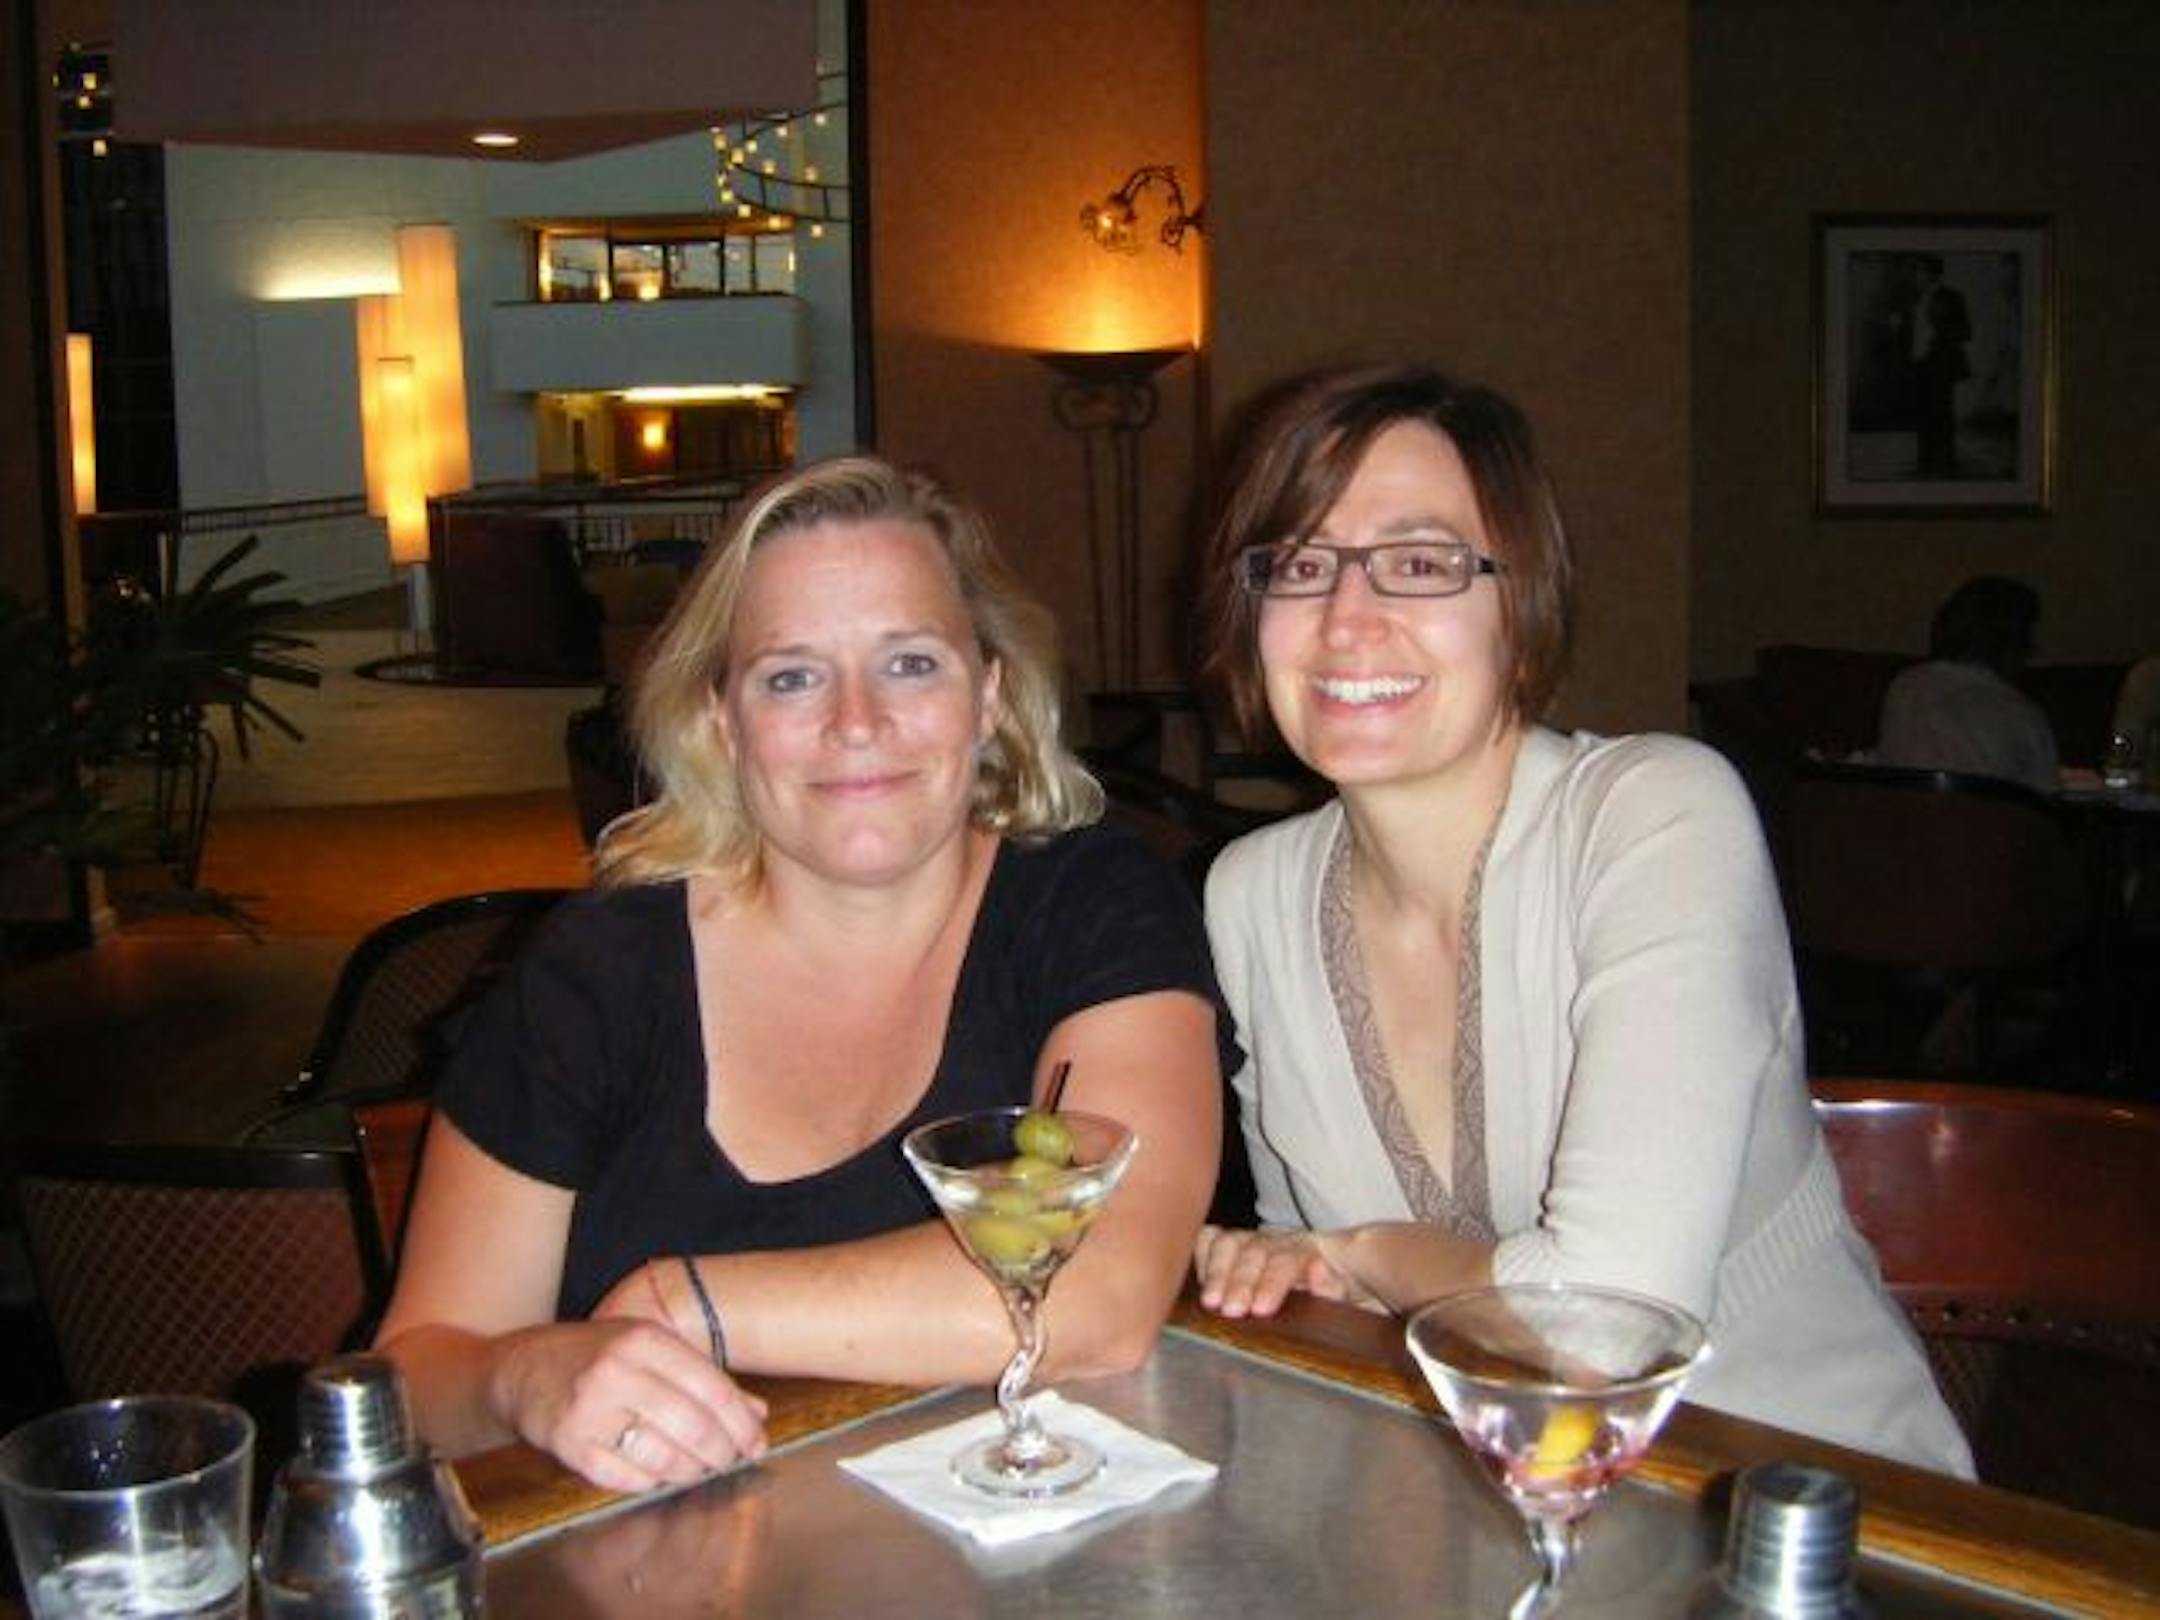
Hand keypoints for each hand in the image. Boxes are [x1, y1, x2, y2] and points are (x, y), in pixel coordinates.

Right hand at [490, 1314, 766, 1493]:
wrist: (521, 1370)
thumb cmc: (594, 1356)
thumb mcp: (649, 1347)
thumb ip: (702, 1376)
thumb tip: (755, 1413)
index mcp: (644, 1340)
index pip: (711, 1388)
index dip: (740, 1423)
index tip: (756, 1442)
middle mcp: (617, 1371)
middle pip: (692, 1425)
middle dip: (721, 1452)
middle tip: (731, 1461)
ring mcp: (590, 1410)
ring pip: (662, 1456)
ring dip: (690, 1471)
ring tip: (699, 1469)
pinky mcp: (570, 1445)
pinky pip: (626, 1477)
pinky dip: (651, 1481)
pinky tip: (659, 1474)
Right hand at [1193, 1224, 1363, 1317]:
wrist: (1330, 1267)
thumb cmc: (1332, 1288)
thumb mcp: (1343, 1293)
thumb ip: (1332, 1285)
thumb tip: (1318, 1270)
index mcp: (1306, 1251)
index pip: (1286, 1259)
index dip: (1271, 1282)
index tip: (1260, 1308)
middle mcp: (1274, 1241)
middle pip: (1252, 1251)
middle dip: (1239, 1281)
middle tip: (1231, 1310)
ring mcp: (1250, 1241)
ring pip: (1227, 1242)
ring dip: (1216, 1271)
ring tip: (1210, 1301)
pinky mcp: (1230, 1246)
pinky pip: (1209, 1239)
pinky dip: (1200, 1255)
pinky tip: (1198, 1282)